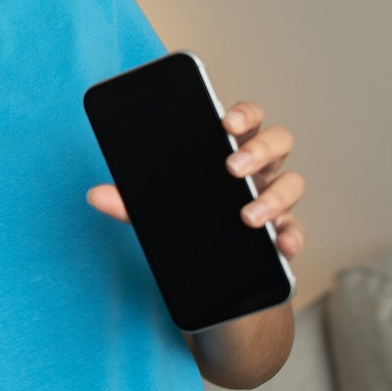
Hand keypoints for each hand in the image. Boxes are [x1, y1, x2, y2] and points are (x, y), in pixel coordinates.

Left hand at [85, 100, 306, 260]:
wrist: (211, 276)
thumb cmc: (189, 223)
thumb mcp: (157, 212)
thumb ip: (130, 203)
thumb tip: (95, 195)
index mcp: (228, 151)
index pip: (245, 119)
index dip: (242, 114)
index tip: (225, 122)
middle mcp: (258, 172)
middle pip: (277, 142)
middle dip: (259, 150)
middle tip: (232, 167)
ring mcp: (273, 201)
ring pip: (293, 184)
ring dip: (274, 197)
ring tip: (248, 217)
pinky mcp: (281, 235)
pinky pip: (296, 232)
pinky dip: (292, 237)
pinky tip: (281, 246)